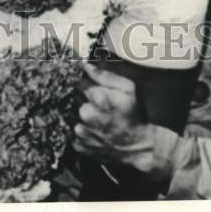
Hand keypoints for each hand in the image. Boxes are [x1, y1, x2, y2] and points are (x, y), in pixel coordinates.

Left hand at [72, 63, 167, 181]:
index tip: (95, 90)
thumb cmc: (134, 115)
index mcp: (98, 98)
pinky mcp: (79, 145)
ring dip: (80, 113)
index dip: (86, 84)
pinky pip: (72, 130)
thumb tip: (84, 65)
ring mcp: (81, 131)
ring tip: (97, 118)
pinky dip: (80, 128)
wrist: (139, 146)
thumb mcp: (127, 88)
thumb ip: (104, 75)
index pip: (79, 81)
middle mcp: (86, 114)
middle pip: (74, 97)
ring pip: (71, 113)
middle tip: (99, 105)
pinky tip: (93, 129)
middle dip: (83, 98)